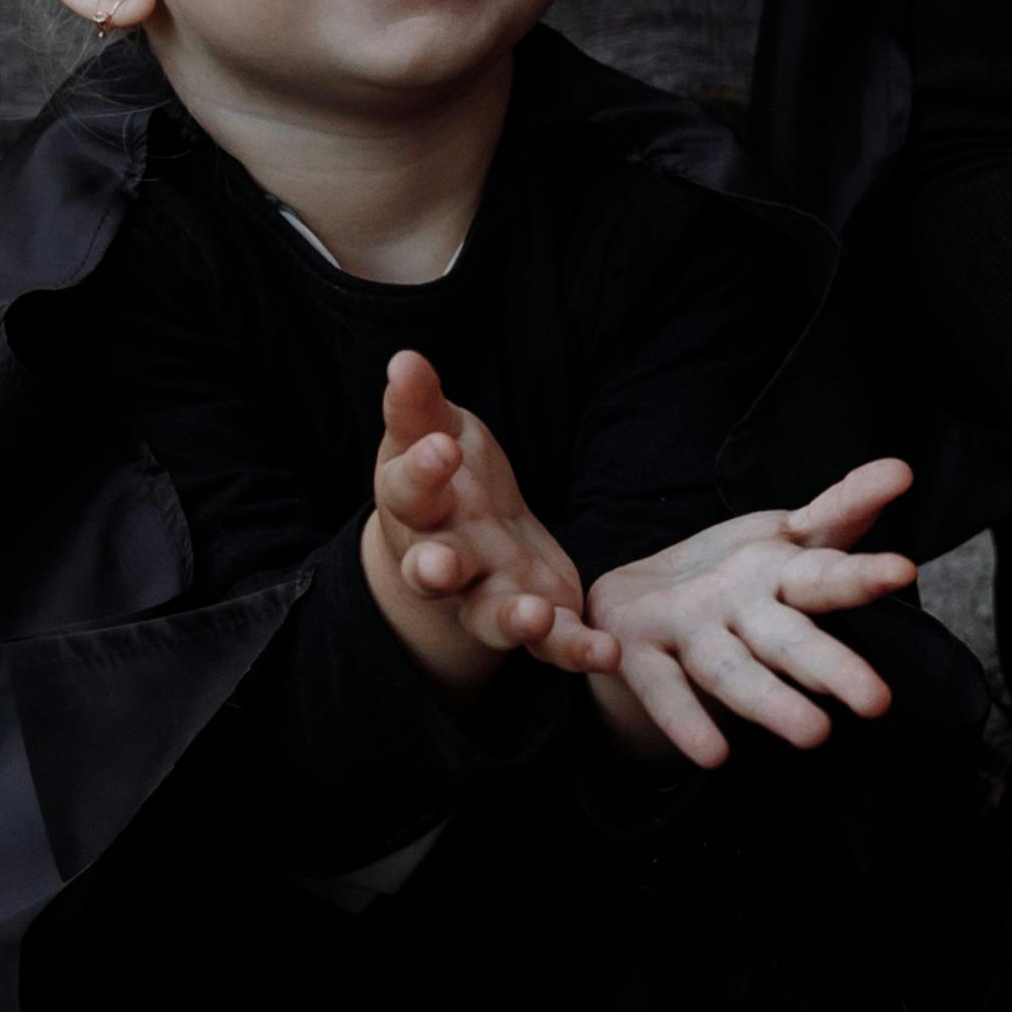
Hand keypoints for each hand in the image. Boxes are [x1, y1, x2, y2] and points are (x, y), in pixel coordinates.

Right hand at [362, 344, 611, 694]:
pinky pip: (550, 642)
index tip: (441, 449)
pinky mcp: (528, 615)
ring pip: (488, 616)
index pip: (410, 488)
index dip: (422, 470)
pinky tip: (607, 651)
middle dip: (434, 569)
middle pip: (431, 568)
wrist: (462, 538)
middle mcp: (443, 557)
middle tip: (438, 569)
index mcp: (418, 505)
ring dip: (511, 620)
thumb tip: (405, 360)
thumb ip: (420, 405)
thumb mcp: (432, 432)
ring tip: (534, 617)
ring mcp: (483, 594)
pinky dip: (575, 649)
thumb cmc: (448, 475)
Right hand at [587, 460, 918, 770]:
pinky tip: (713, 756)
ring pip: (730, 670)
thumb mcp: (787, 545)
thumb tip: (902, 470)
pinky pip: (663, 692)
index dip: (860, 573)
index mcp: (775, 569)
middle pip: (786, 635)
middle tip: (878, 701)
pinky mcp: (639, 652)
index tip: (902, 570)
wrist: (631, 599)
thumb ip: (843, 514)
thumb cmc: (734, 578)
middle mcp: (732, 595)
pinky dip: (684, 721)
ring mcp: (685, 624)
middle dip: (828, 663)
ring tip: (815, 735)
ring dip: (768, 700)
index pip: (824, 573)